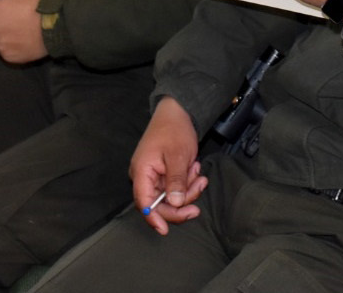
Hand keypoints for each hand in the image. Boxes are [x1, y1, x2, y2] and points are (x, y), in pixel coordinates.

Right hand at [130, 97, 208, 234]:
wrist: (177, 112)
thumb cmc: (174, 129)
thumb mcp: (178, 156)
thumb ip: (176, 181)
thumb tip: (174, 203)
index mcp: (141, 172)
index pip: (144, 202)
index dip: (154, 218)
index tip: (165, 230)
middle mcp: (144, 176)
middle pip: (160, 203)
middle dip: (182, 200)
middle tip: (200, 188)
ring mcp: (154, 176)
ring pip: (171, 196)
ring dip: (189, 189)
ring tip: (198, 172)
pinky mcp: (164, 174)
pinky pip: (176, 187)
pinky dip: (188, 182)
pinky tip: (194, 167)